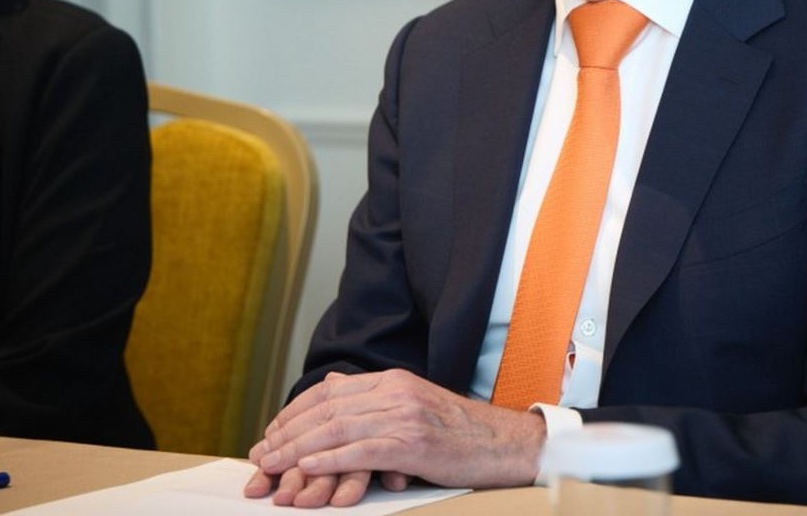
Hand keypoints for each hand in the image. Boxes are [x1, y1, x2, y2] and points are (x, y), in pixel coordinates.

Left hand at [247, 369, 545, 504]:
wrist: (502, 443)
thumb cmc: (458, 432)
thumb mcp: (414, 404)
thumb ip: (374, 399)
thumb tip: (332, 388)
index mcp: (393, 380)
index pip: (330, 391)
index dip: (294, 412)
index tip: (271, 432)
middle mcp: (396, 392)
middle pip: (327, 409)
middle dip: (288, 432)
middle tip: (261, 454)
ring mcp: (404, 416)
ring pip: (338, 429)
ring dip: (298, 449)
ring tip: (272, 465)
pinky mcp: (413, 443)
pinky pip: (361, 451)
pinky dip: (329, 461)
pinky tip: (307, 470)